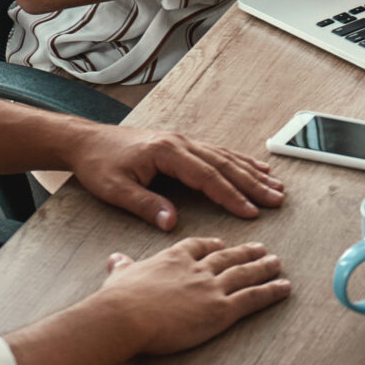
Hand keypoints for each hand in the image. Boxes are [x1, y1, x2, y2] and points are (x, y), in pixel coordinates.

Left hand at [67, 125, 287, 230]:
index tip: (251, 212)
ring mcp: (183, 141)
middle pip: (224, 165)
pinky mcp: (182, 144)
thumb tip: (171, 223)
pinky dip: (240, 161)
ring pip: (226, 157)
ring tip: (276, 186)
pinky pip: (218, 152)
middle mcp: (180, 143)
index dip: (231, 196)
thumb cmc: (99, 165)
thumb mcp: (115, 190)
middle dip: (253, 184)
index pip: (207, 176)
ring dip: (252, 173)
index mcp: (167, 152)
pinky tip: (255, 168)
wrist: (86, 141)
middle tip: (277, 199)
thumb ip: (145, 205)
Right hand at [98, 238, 289, 353]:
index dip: (212, 245)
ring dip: (264, 267)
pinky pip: (253, 298)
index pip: (198, 246)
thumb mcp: (120, 276)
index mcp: (174, 258)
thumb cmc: (118, 300)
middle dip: (246, 252)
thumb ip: (123, 267)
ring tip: (277, 263)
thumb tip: (116, 259)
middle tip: (262, 248)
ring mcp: (212, 287)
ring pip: (245, 273)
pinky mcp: (221, 309)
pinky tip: (285, 288)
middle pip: (228, 257)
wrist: (125, 316)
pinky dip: (271, 291)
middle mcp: (197, 269)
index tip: (221, 244)